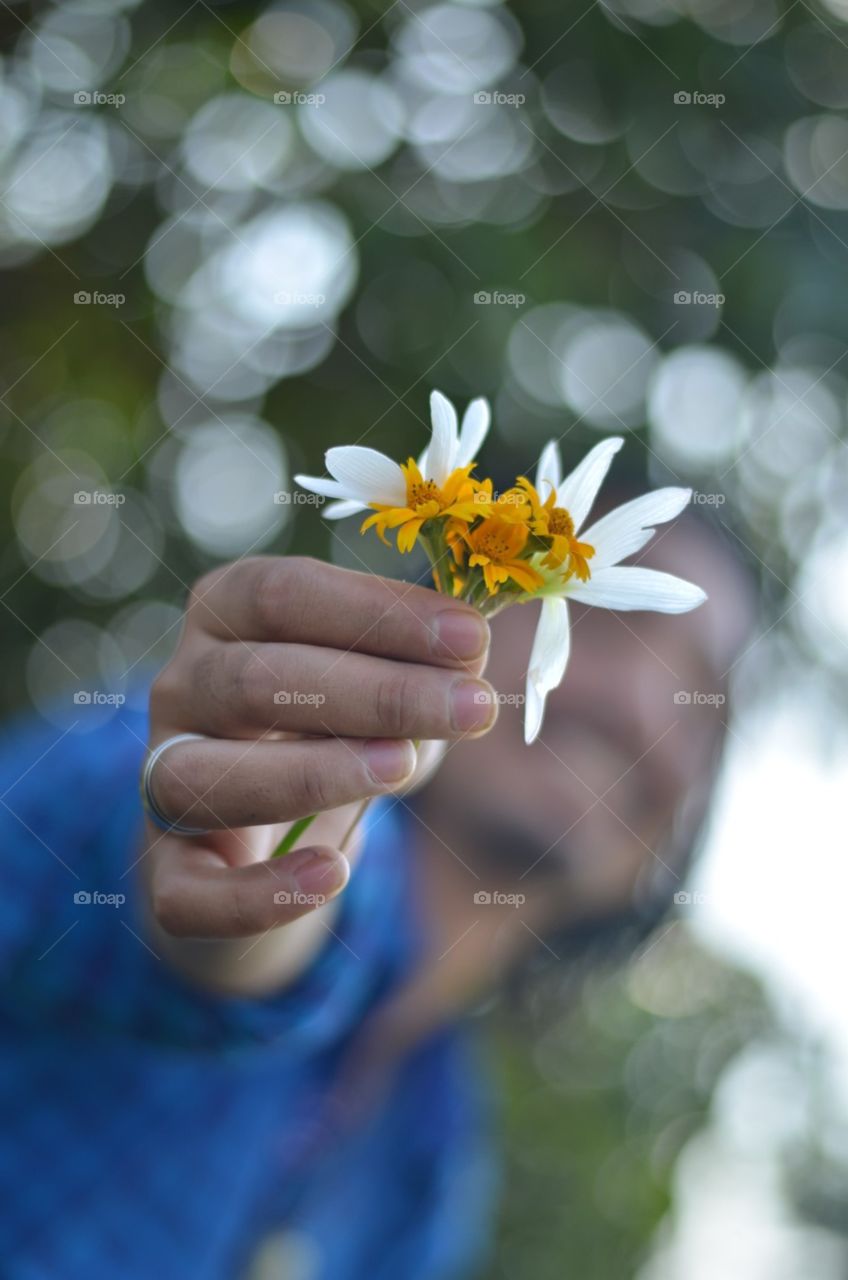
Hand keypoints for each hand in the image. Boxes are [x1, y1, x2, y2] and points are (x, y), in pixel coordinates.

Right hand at [141, 556, 494, 979]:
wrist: (267, 834)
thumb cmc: (335, 724)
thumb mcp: (377, 677)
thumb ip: (417, 659)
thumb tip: (474, 650)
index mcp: (226, 613)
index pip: (283, 594)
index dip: (378, 612)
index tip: (472, 638)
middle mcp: (181, 687)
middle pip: (254, 681)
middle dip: (376, 694)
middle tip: (474, 708)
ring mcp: (158, 780)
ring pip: (206, 778)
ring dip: (313, 772)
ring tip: (404, 766)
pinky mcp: (168, 873)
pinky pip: (190, 894)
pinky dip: (259, 891)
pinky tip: (333, 874)